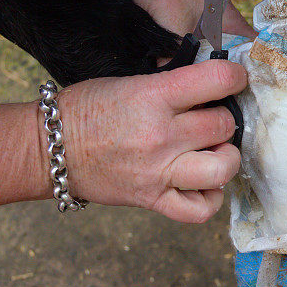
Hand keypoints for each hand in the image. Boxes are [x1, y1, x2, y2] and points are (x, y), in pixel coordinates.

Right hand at [54, 59, 247, 222]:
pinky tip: (204, 183)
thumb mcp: (132, 81)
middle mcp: (160, 135)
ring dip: (227, 158)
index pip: (217, 80)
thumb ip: (174, 85)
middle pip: (224, 125)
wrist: (50, 148)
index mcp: (154, 97)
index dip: (236, 76)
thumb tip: (216, 87)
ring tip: (216, 152)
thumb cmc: (89, 109)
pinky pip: (201, 210)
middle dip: (226, 119)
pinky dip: (211, 199)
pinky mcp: (153, 199)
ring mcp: (159, 171)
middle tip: (213, 119)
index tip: (236, 79)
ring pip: (222, 168)